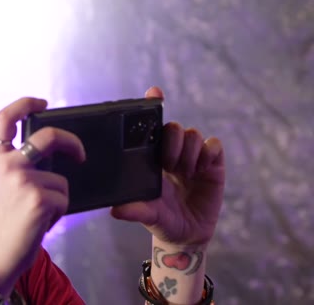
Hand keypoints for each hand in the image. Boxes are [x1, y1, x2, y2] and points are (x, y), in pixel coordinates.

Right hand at [0, 97, 85, 295]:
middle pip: (48, 136)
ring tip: (39, 213)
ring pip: (61, 179)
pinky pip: (64, 198)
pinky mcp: (38, 198)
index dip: (25, 104)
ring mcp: (21, 179)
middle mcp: (5, 163)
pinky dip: (58, 213)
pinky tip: (42, 222)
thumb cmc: (1, 220)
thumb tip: (44, 148)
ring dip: (57, 198)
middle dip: (71, 143)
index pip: (5, 118)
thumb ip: (11, 162)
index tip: (42, 103)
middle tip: (80, 154)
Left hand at [110, 87, 225, 246]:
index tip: (154, 92)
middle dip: (172, 142)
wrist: (186, 236)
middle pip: (173, 127)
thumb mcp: (147, 215)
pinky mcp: (213, 165)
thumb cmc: (161, 220)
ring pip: (193, 134)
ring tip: (186, 173)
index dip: (153, 105)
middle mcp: (172, 153)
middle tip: (169, 165)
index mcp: (151, 158)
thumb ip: (134, 210)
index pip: (151, 126)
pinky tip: (201, 171)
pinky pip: (214, 145)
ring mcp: (193, 157)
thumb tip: (115, 211)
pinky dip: (208, 154)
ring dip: (189, 152)